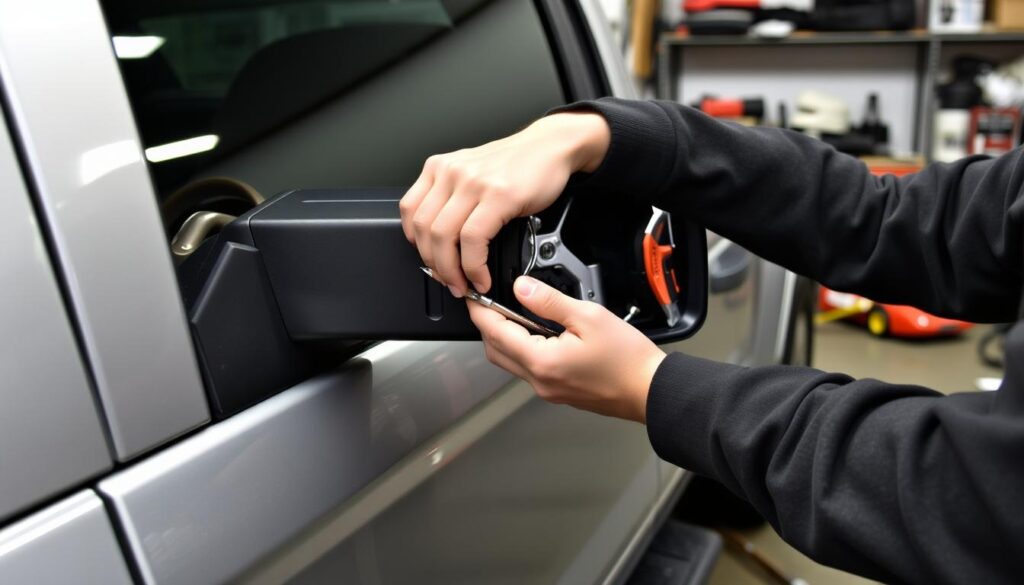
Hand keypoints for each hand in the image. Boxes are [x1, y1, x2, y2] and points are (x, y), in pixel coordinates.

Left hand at [400, 112, 609, 296]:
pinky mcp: (497, 195)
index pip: (410, 212)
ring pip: (443, 237)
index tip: (431, 261)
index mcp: (439, 167)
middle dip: (434, 265)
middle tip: (449, 281)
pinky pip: (473, 240)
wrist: (551, 146)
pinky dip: (474, 266)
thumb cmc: (516, 164)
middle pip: (424, 229)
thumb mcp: (472, 174)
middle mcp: (451, 172)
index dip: (416, 245)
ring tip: (464, 284)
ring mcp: (473, 182)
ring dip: (451, 271)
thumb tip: (440, 243)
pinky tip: (482, 275)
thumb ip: (452, 199)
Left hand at [468, 275, 665, 422]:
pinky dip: (522, 349)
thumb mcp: (588, 317)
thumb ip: (549, 301)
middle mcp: (539, 380)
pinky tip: (537, 333)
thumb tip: (521, 288)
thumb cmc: (627, 359)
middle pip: (496, 351)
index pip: (495, 333)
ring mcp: (547, 390)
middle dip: (487, 326)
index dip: (481, 312)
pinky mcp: (557, 392)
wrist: (650, 390)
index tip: (473, 297)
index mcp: (542, 362)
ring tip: (515, 314)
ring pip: (510, 362)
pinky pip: (528, 369)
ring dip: (505, 338)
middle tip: (490, 303)